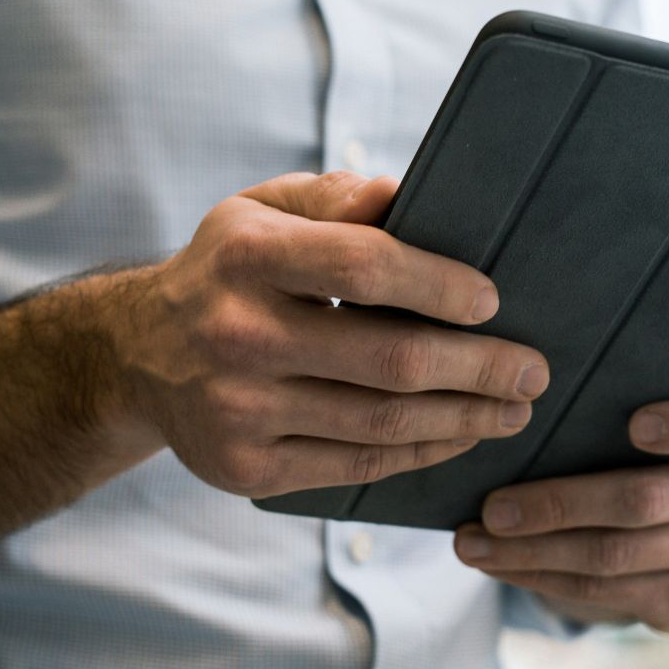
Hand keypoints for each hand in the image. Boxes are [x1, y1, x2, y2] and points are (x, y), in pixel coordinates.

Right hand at [116, 170, 550, 497]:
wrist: (134, 357)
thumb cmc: (228, 271)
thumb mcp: (261, 210)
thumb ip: (335, 198)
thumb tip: (407, 197)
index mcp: (246, 256)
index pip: (363, 266)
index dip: (438, 285)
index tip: (492, 301)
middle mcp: (237, 335)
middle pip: (388, 359)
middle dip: (479, 367)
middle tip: (533, 370)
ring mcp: (239, 411)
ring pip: (381, 422)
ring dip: (464, 418)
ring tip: (513, 408)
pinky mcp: (246, 471)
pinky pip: (355, 465)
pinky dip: (420, 452)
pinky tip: (459, 436)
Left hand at [452, 391, 668, 632]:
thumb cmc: (643, 452)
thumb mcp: (646, 416)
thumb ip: (614, 401)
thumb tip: (517, 394)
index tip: (634, 425)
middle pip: (644, 501)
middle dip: (559, 505)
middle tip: (493, 507)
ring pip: (611, 555)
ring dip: (530, 552)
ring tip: (471, 542)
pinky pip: (601, 591)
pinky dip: (538, 577)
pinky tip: (497, 563)